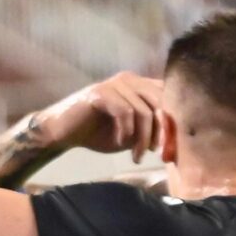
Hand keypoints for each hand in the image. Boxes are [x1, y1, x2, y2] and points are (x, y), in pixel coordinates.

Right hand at [33, 72, 162, 161]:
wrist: (63, 132)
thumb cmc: (97, 133)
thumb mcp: (131, 135)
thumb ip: (150, 133)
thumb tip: (172, 143)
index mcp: (140, 86)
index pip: (168, 99)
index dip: (173, 124)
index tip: (169, 151)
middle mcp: (130, 80)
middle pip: (161, 103)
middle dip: (162, 132)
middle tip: (159, 154)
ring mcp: (115, 84)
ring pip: (143, 111)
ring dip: (143, 138)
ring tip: (137, 156)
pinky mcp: (100, 92)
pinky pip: (125, 112)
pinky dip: (126, 132)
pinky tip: (121, 143)